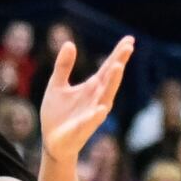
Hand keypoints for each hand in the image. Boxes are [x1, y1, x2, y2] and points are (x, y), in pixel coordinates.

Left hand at [39, 37, 131, 162]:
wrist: (51, 141)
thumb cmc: (57, 114)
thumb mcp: (56, 85)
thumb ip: (63, 66)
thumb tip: (69, 43)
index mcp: (92, 88)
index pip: (107, 68)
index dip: (118, 54)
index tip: (129, 39)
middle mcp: (96, 99)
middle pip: (110, 79)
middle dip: (118, 63)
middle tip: (128, 48)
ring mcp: (92, 114)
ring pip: (105, 98)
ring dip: (112, 83)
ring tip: (117, 67)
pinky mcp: (82, 129)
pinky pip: (91, 121)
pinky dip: (96, 115)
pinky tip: (101, 109)